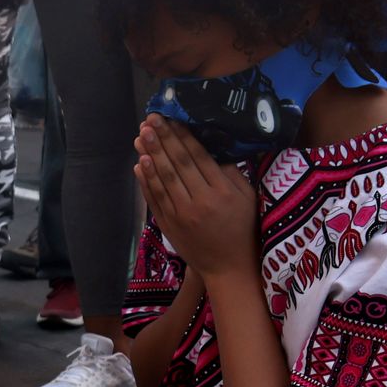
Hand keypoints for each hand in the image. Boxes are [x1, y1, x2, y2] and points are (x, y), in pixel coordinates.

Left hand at [133, 114, 259, 277]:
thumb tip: (212, 146)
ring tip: (141, 136)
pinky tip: (139, 164)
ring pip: (162, 180)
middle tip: (150, 120)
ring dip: (149, 156)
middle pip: (176, 164)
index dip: (182, 137)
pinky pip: (155, 199)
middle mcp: (199, 202)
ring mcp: (181, 215)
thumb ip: (231, 172)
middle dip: (162, 140)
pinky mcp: (169, 226)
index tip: (172, 119)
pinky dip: (146, 182)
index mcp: (221, 192)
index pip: (197, 157)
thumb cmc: (243, 228)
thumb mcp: (247, 197)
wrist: (229, 267)